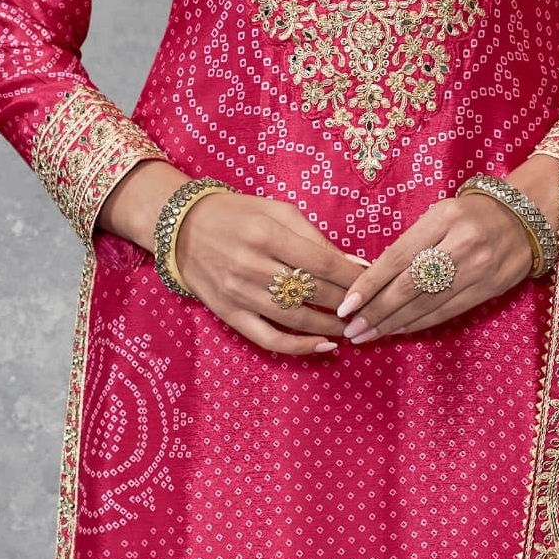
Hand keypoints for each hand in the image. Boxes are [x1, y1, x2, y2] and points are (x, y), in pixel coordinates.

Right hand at [98, 162, 362, 358]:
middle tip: (370, 307)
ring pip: (296, 319)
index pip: (323, 263)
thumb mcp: (277, 211)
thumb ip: (315, 237)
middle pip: (314, 292)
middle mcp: (253, 266)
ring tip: (354, 326)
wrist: (183, 229)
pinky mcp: (230, 314)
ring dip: (331, 327)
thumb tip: (353, 264)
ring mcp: (240, 294)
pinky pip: (268, 339)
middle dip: (348, 302)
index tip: (374, 282)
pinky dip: (299, 347)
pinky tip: (323, 346)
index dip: (353, 277)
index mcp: (267, 235)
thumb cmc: (238, 215)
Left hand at [338, 190, 535, 343]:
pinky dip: (419, 323)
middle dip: (376, 311)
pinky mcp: (489, 288)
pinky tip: (399, 329)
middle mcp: (461, 244)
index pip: (397, 257)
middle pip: (409, 286)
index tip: (347, 304)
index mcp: (443, 218)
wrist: (525, 218)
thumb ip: (413, 243)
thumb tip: (373, 279)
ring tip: (368, 334)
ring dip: (393, 323)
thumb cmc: (472, 214)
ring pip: (427, 304)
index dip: (369, 284)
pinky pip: (447, 312)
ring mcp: (478, 269)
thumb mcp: (440, 214)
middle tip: (352, 329)